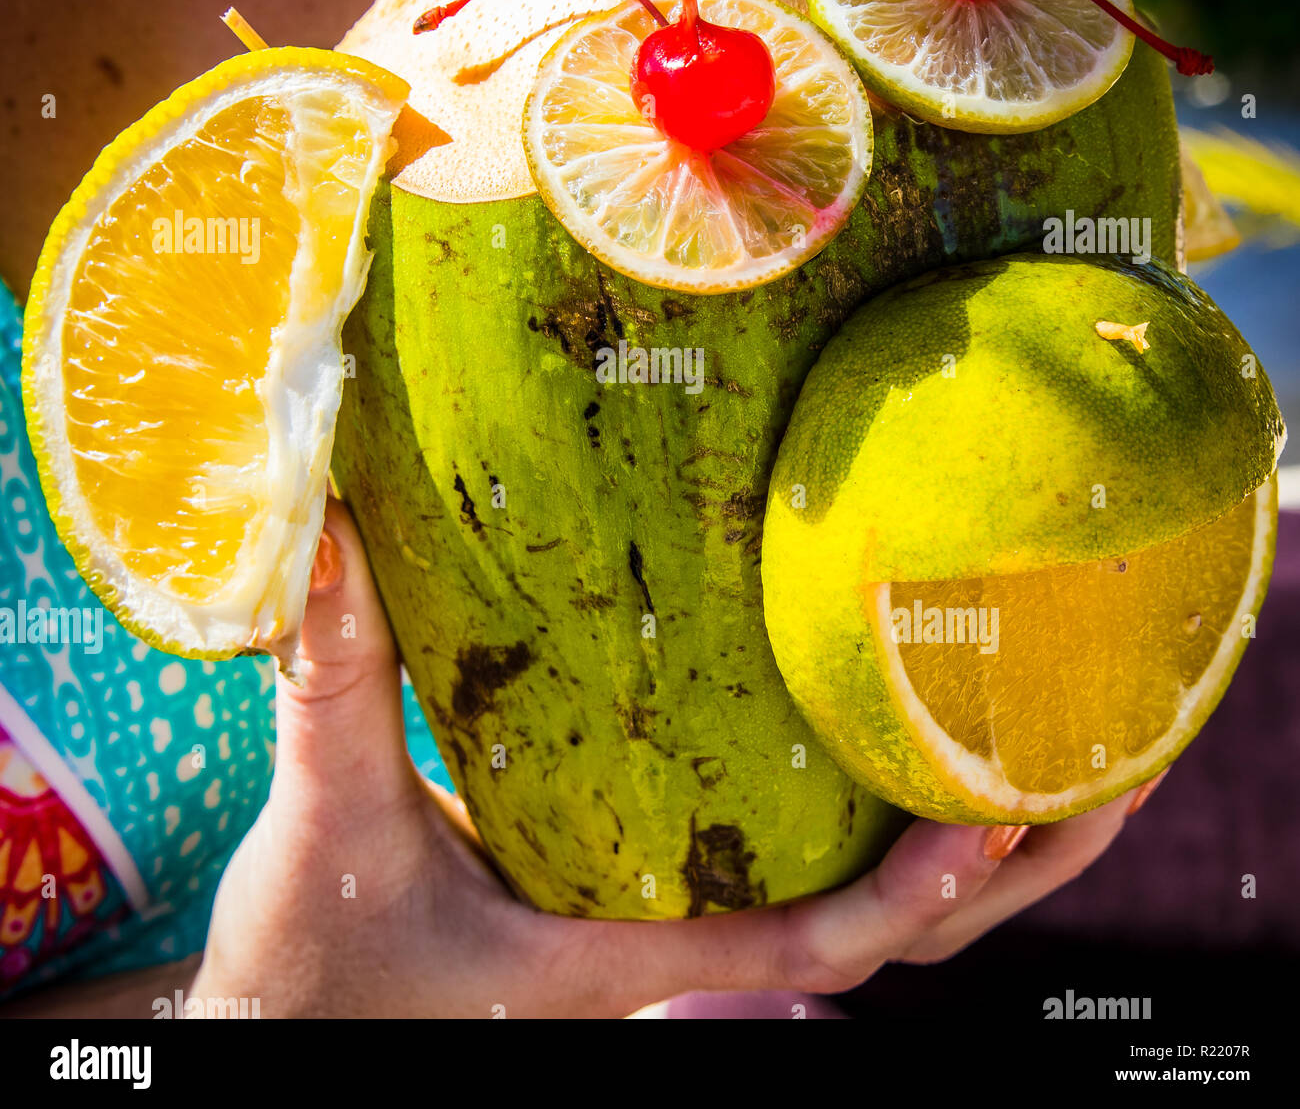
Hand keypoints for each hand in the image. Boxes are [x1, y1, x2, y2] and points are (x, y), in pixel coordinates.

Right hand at [188, 500, 1148, 1018]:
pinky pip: (813, 867)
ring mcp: (686, 924)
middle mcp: (683, 952)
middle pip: (892, 943)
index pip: (808, 950)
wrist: (292, 1017)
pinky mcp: (666, 894)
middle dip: (1009, 869)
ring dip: (979, 848)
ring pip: (869, 910)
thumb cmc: (315, 954)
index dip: (910, 901)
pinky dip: (888, 821)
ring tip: (1058, 739)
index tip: (991, 820)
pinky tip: (909, 738)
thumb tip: (324, 534)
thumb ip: (334, 681)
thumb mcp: (330, 822)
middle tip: (1114, 759)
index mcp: (628, 963)